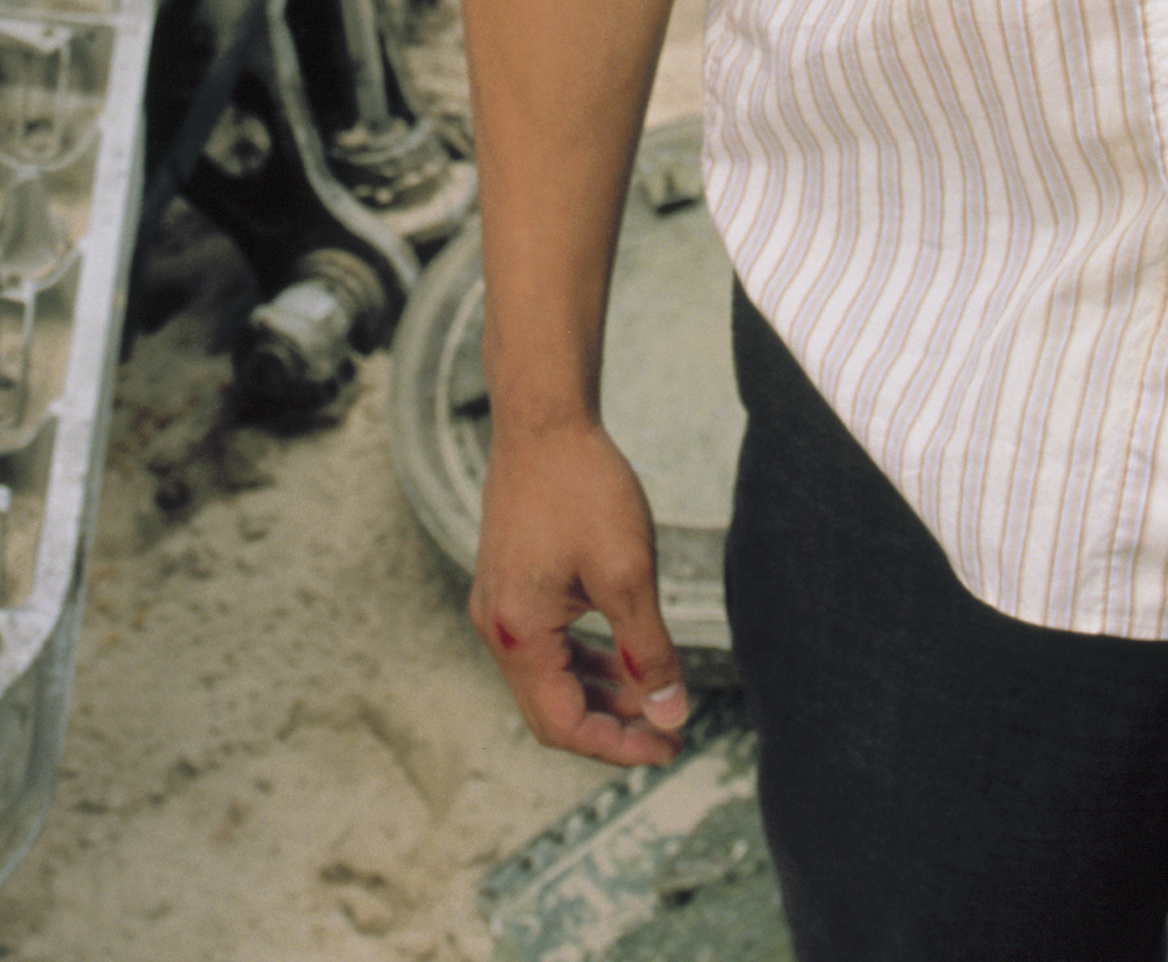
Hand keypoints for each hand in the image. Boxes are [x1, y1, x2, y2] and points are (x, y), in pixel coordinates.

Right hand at [471, 415, 690, 763]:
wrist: (545, 420)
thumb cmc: (585, 488)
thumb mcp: (628, 574)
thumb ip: (648, 652)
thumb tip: (671, 715)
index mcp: (518, 636)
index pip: (564, 726)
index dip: (619, 747)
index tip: (670, 747)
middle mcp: (497, 629)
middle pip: (553, 710)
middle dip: (613, 726)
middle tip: (670, 730)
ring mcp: (498, 606)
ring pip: (551, 678)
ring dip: (602, 693)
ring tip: (657, 697)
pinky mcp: (509, 585)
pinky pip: (546, 646)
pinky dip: (585, 659)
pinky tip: (625, 654)